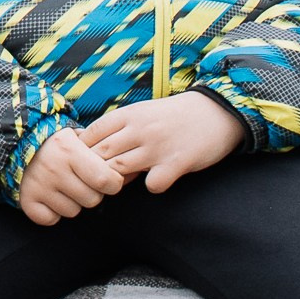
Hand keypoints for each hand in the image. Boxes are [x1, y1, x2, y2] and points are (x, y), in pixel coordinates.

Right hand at [17, 127, 124, 226]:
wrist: (19, 141)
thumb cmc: (60, 143)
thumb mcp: (81, 139)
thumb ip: (105, 155)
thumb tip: (135, 174)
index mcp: (71, 151)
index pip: (107, 181)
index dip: (112, 183)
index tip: (106, 178)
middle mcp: (54, 169)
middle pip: (92, 200)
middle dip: (92, 193)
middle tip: (81, 180)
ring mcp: (40, 186)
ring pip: (73, 211)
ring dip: (72, 202)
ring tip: (63, 186)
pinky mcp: (27, 200)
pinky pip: (51, 220)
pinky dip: (52, 213)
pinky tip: (50, 197)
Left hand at [86, 89, 244, 193]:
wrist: (216, 111)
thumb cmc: (174, 116)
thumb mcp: (143, 112)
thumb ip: (120, 128)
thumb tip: (93, 149)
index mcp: (129, 114)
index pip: (91, 134)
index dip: (83, 150)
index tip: (83, 161)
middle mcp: (139, 129)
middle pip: (100, 154)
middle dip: (94, 169)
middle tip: (98, 179)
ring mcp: (157, 147)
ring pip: (119, 170)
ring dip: (117, 180)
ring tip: (125, 181)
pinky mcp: (176, 163)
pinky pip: (152, 185)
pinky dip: (152, 187)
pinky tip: (159, 179)